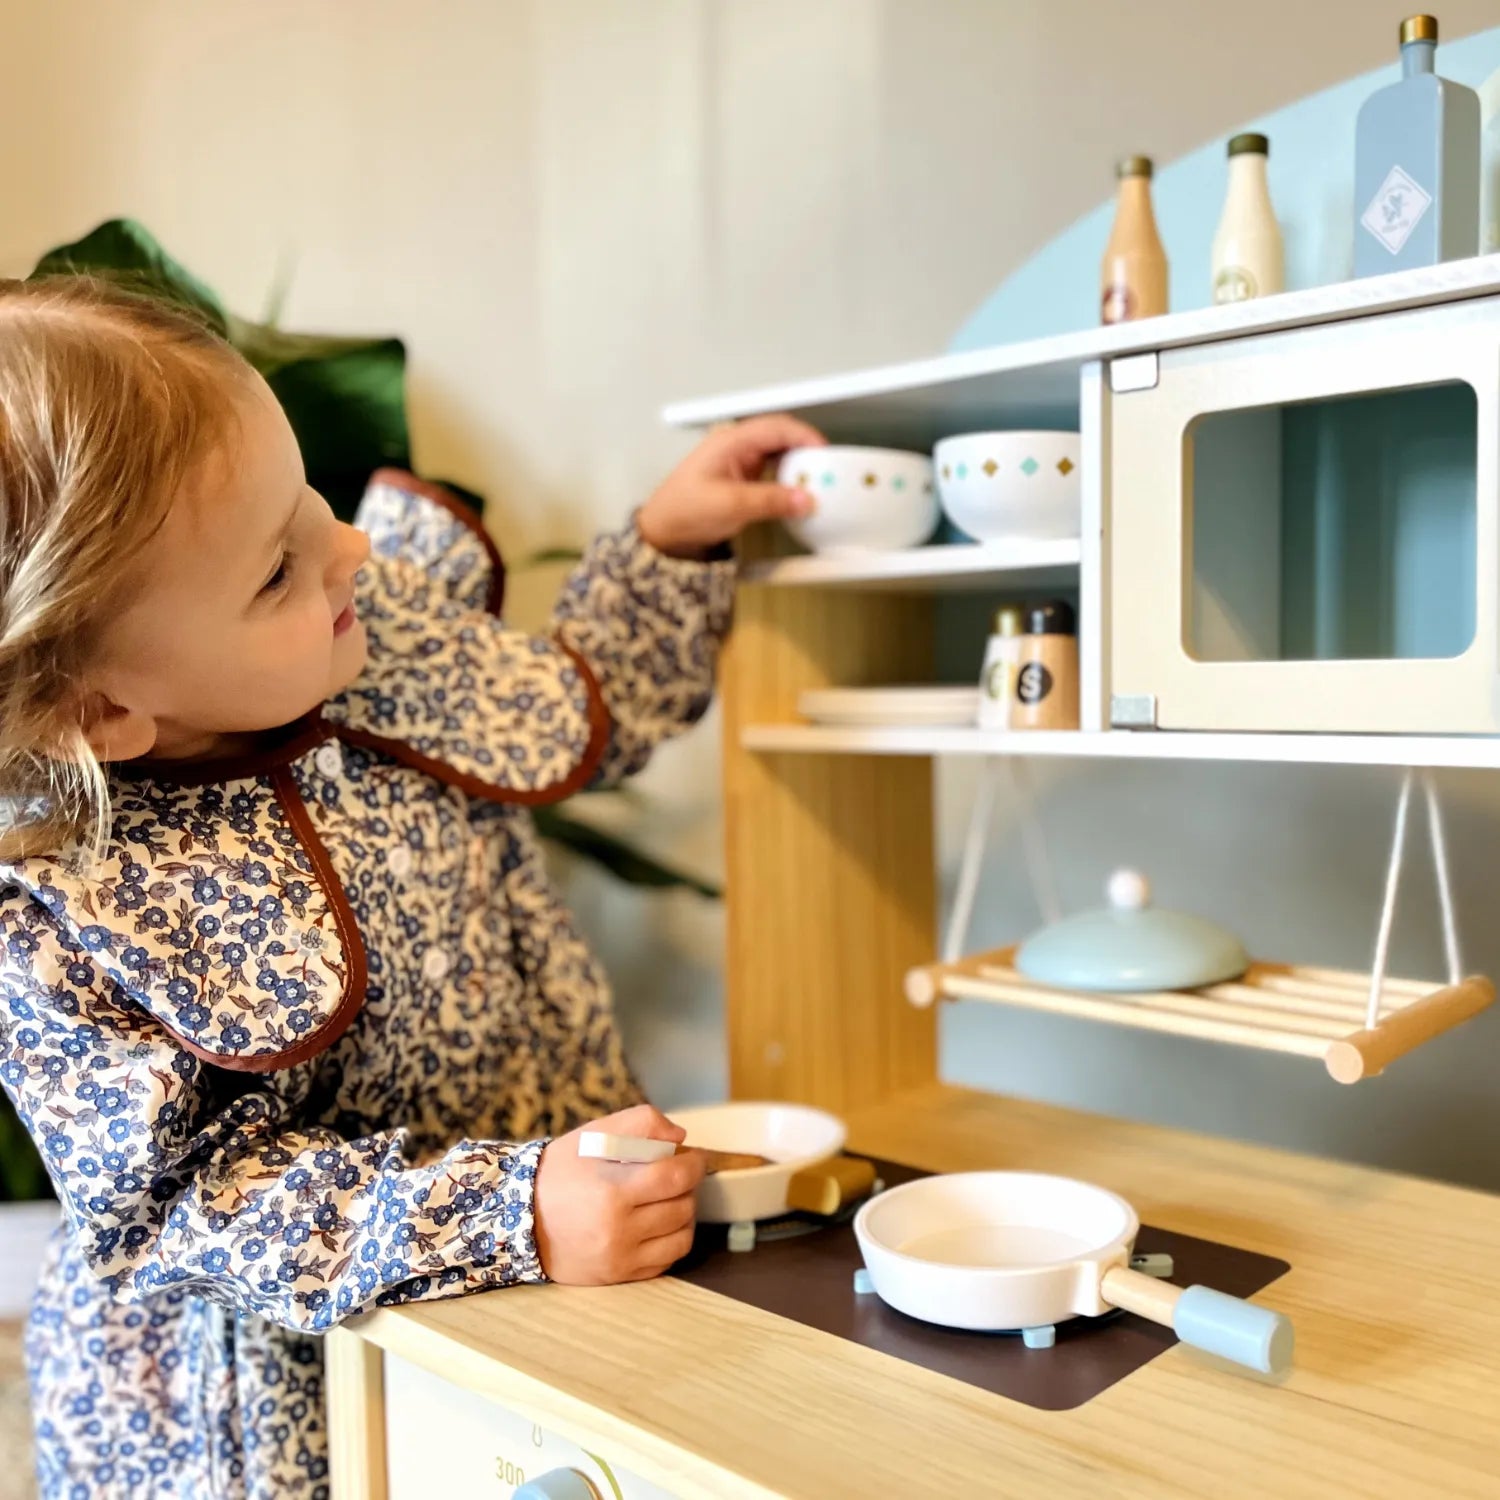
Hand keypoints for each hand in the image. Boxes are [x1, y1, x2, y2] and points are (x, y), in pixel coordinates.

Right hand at [532, 1103, 707, 1284]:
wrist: (522, 1219)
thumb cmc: (561, 1171)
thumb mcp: (594, 1134)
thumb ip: (641, 1123)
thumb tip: (680, 1137)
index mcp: (612, 1191)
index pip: (676, 1177)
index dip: (695, 1164)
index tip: (694, 1157)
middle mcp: (619, 1229)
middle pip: (683, 1206)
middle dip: (688, 1186)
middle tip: (676, 1175)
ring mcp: (620, 1257)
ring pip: (682, 1236)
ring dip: (684, 1213)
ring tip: (669, 1199)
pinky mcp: (619, 1276)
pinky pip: (666, 1260)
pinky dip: (672, 1240)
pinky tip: (659, 1224)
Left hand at [637, 413, 826, 557]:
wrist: (662, 533)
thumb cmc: (686, 511)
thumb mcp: (730, 505)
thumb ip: (771, 500)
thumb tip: (807, 500)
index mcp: (732, 441)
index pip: (776, 427)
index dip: (805, 436)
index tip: (826, 454)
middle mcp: (737, 446)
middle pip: (780, 437)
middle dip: (806, 449)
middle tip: (827, 470)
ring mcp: (739, 462)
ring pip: (777, 454)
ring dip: (798, 465)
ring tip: (817, 481)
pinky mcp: (741, 480)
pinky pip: (772, 471)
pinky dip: (788, 479)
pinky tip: (797, 492)